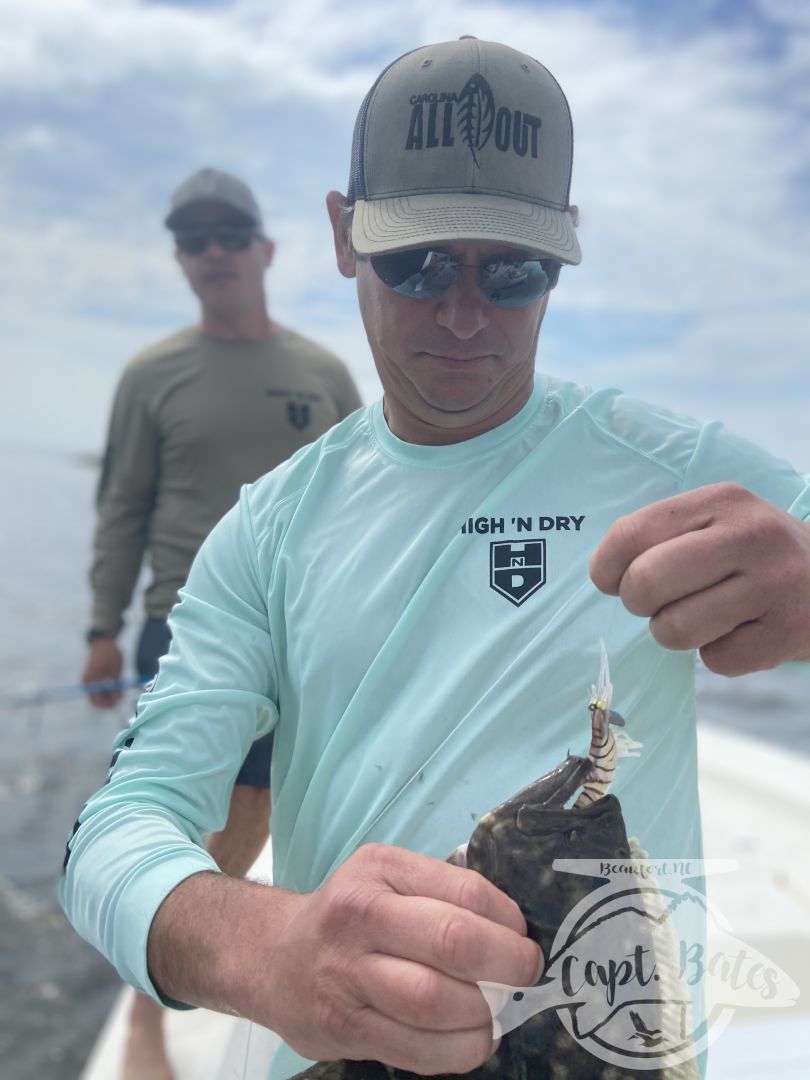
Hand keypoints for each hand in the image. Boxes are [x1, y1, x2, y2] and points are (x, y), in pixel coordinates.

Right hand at [81, 638, 123, 706]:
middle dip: (108, 701)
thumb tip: (118, 699)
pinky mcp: (90, 679)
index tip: (118, 703)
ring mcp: (87, 680)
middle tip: (120, 698)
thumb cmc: (110, 653)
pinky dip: (105, 691)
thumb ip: (116, 685)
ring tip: (119, 690)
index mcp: (92, 679)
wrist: (102, 642)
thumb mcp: (116, 669)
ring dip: (107, 696)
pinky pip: (97, 690)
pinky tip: (115, 687)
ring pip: (96, 696)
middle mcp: (87, 681)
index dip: (107, 704)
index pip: (96, 699)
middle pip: (95, 700)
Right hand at [156, 845, 541, 1074]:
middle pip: (452, 942)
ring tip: (494, 1013)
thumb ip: (440, 891)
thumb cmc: (349, 913)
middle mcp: (360, 916)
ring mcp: (347, 975)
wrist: (272, 954)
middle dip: (507, 964)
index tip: (523, 937)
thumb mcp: (387, 876)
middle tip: (525, 975)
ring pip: (435, 1001)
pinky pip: (416, 1051)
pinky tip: (470, 1040)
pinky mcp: (343, 1028)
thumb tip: (514, 928)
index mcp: (379, 869)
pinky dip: (458, 1051)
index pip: (465, 892)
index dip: (508, 920)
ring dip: (482, 1014)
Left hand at [590, 482, 809, 675]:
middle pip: (645, 582)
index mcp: (721, 500)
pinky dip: (718, 655)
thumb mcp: (720, 523)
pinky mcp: (789, 632)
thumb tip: (605, 575)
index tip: (612, 581)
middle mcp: (750, 536)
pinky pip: (716, 660)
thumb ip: (663, 537)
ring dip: (675, 633)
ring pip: (675, 628)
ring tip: (702, 618)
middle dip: (639, 603)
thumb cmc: (756, 556)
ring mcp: (773, 584)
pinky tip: (741, 633)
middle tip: (659, 603)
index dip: (606, 568)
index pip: (630, 534)